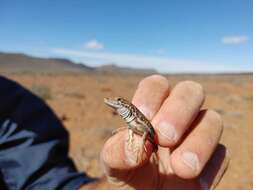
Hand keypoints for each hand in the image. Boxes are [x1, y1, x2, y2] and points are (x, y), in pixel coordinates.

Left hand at [100, 75, 228, 189]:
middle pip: (191, 91)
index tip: (144, 118)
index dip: (151, 96)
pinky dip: (211, 167)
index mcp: (151, 110)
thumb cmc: (128, 174)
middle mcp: (177, 116)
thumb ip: (117, 151)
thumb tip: (135, 146)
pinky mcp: (212, 159)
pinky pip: (223, 153)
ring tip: (181, 169)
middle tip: (164, 138)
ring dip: (199, 142)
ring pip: (213, 119)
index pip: (156, 85)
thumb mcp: (115, 163)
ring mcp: (197, 135)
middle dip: (179, 111)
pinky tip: (197, 185)